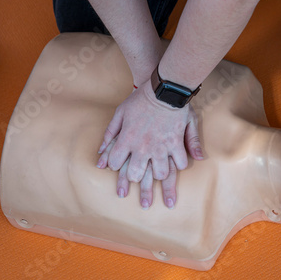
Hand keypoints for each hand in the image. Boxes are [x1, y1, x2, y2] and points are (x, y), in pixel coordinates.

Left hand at [96, 79, 203, 208]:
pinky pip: (180, 162)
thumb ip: (109, 134)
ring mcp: (161, 147)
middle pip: (136, 174)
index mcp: (127, 139)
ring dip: (159, 177)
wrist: (164, 89)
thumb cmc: (140, 99)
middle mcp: (143, 147)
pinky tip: (178, 167)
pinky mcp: (176, 143)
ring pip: (159, 173)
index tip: (117, 168)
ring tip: (160, 183)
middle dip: (135, 182)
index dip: (114, 167)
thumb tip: (100, 156)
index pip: (115, 163)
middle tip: (139, 190)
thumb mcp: (119, 113)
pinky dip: (179, 165)